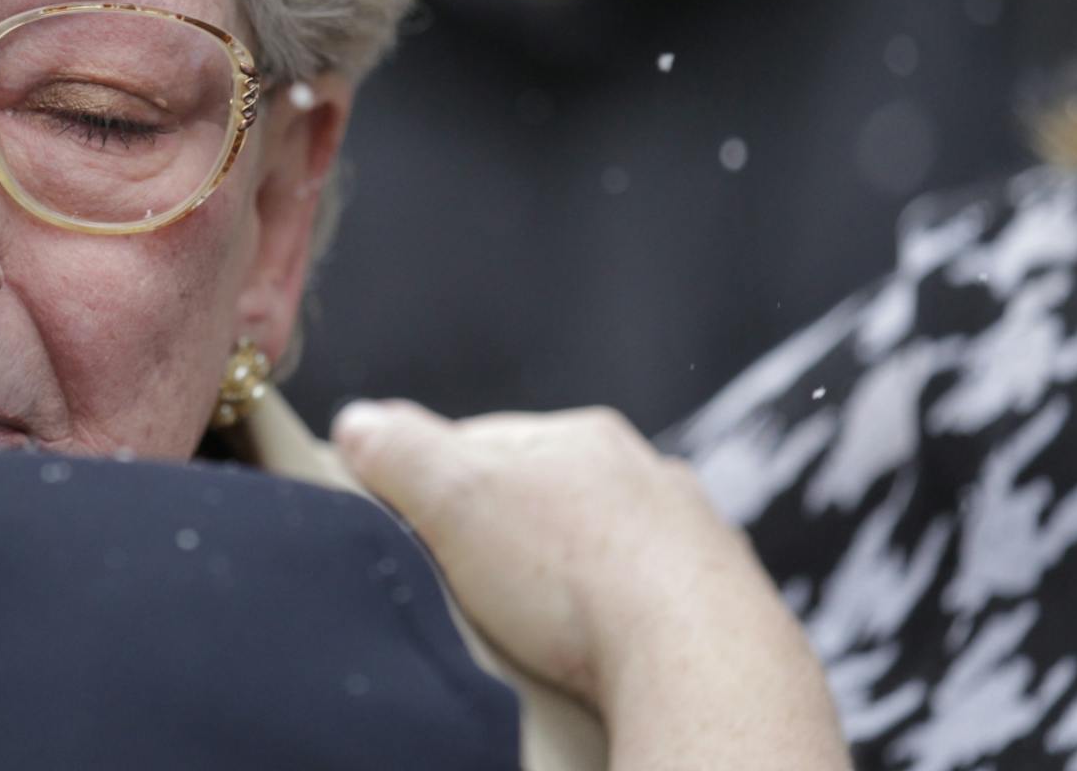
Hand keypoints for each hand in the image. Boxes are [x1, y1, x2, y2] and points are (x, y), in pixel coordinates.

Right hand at [333, 400, 845, 770]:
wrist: (696, 655)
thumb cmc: (573, 574)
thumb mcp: (453, 496)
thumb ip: (398, 451)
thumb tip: (357, 421)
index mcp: (580, 435)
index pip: (486, 441)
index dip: (437, 480)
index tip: (412, 520)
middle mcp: (643, 472)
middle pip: (549, 491)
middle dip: (509, 526)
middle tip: (467, 577)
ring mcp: (689, 535)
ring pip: (605, 542)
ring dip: (569, 571)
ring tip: (533, 619)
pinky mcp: (719, 600)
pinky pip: (651, 595)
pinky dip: (621, 612)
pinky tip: (598, 643)